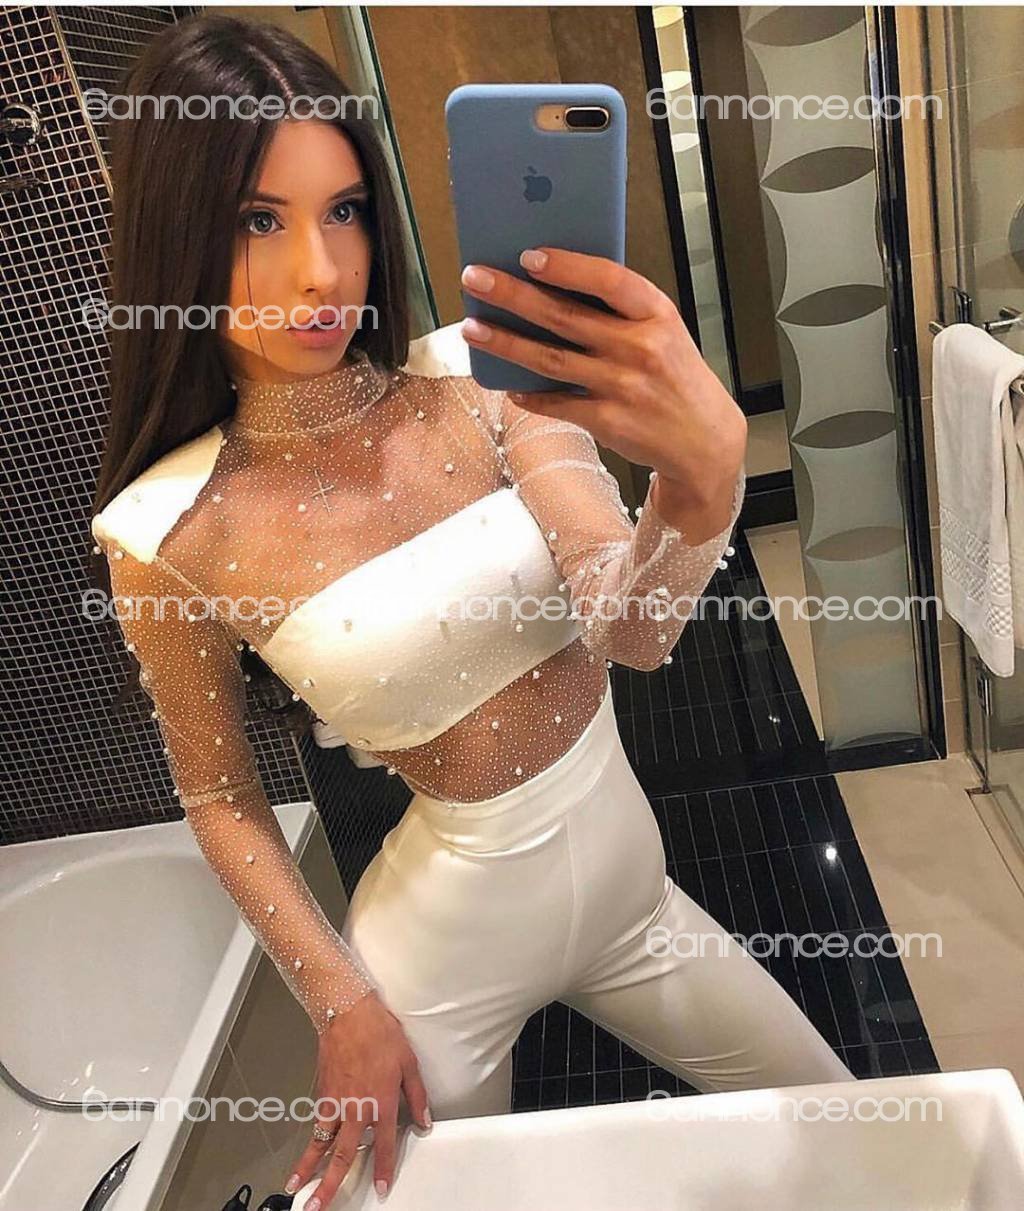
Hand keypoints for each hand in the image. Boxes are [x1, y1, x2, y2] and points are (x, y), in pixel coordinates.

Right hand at [285, 991, 430, 1206]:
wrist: (348, 1012)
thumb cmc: (379, 1032)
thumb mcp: (409, 1062)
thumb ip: (417, 1095)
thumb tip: (425, 1120)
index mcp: (382, 1101)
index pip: (384, 1145)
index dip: (384, 1169)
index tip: (382, 1189)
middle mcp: (356, 1107)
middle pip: (342, 1155)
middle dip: (330, 1185)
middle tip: (318, 1206)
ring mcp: (336, 1101)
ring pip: (320, 1143)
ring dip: (308, 1168)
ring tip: (295, 1189)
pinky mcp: (322, 1092)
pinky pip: (316, 1122)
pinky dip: (308, 1141)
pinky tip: (304, 1154)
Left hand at [459, 248, 745, 538]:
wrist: (704, 440)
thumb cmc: (675, 376)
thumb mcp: (663, 331)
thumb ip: (621, 310)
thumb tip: (554, 285)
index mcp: (656, 314)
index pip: (607, 279)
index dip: (565, 266)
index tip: (528, 255)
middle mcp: (640, 348)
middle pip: (564, 316)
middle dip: (512, 295)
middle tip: (474, 279)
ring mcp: (622, 387)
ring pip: (550, 360)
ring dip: (506, 343)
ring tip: (472, 328)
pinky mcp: (608, 421)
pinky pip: (557, 404)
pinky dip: (529, 395)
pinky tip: (507, 386)